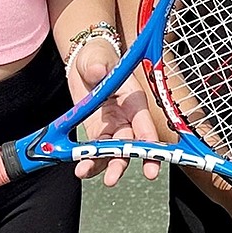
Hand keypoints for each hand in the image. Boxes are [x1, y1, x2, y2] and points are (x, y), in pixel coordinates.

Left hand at [67, 39, 160, 185]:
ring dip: (105, 166)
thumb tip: (97, 71)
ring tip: (89, 174)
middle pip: (131, 144)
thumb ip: (98, 65)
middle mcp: (127, 117)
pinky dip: (90, 161)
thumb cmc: (98, 55)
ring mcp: (114, 127)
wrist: (85, 61)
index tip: (150, 157)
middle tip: (113, 177)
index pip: (144, 122)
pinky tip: (81, 169)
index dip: (148, 140)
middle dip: (124, 161)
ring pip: (114, 152)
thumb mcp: (97, 57)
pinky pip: (96, 151)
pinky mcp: (99, 132)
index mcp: (133, 99)